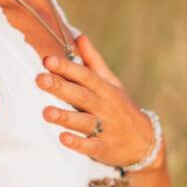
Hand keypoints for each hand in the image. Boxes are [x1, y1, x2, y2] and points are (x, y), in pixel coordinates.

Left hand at [36, 34, 160, 168]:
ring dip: (65, 116)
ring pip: (84, 121)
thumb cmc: (123, 109)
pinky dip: (77, 143)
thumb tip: (79, 36)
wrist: (146, 143)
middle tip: (40, 79)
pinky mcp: (105, 149)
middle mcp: (106, 107)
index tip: (48, 60)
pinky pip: (90, 146)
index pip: (86, 76)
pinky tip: (63, 138)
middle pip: (82, 96)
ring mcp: (106, 129)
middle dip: (61, 88)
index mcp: (106, 90)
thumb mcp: (113, 84)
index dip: (68, 68)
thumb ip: (94, 62)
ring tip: (46, 112)